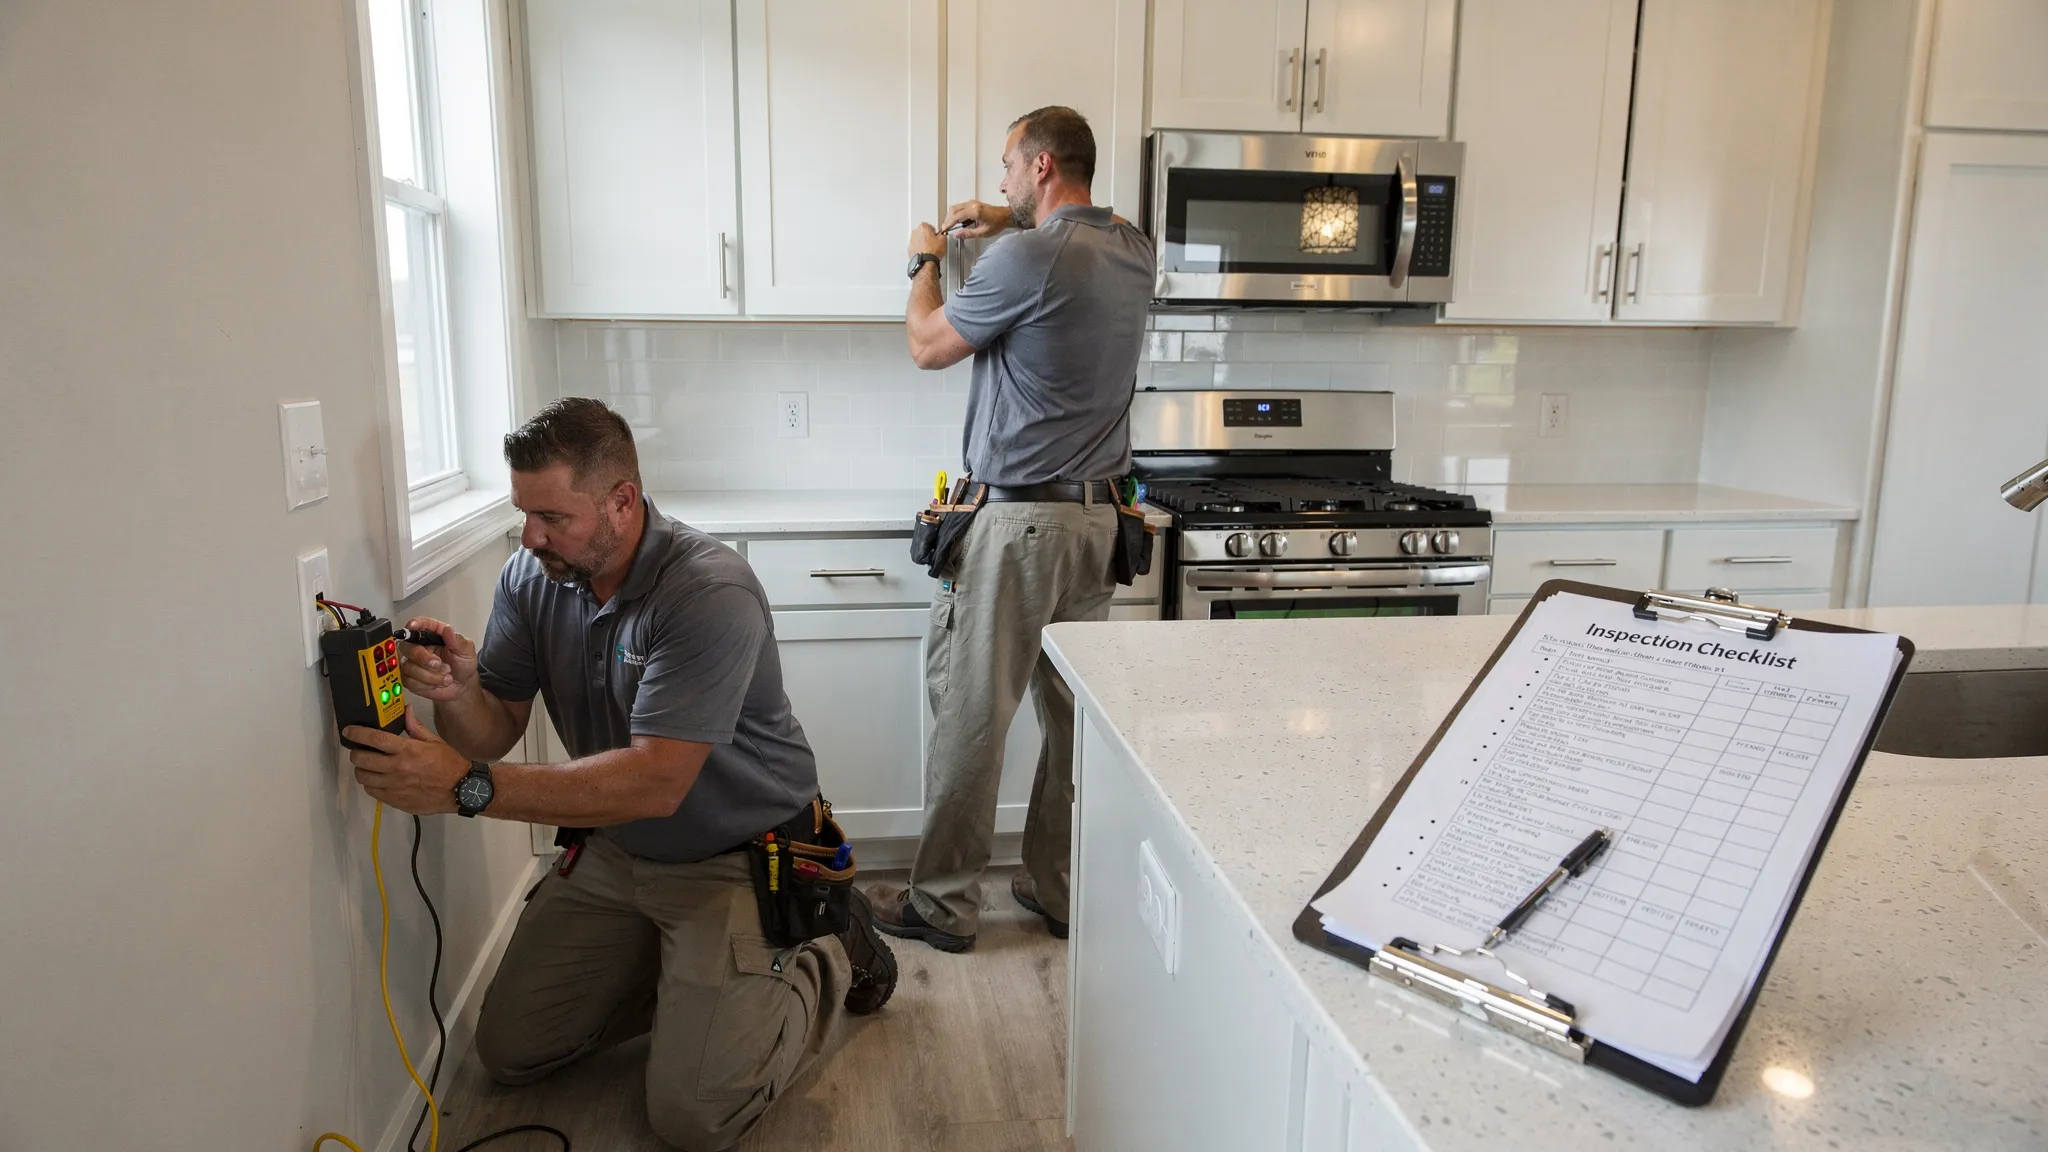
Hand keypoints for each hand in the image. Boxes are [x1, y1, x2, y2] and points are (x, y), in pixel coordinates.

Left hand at [345, 710, 467, 815]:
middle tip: (359, 751)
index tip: (348, 731)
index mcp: (407, 750)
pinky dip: (371, 785)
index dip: (357, 734)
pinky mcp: (395, 800)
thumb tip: (406, 711)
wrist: (461, 790)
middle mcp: (397, 768)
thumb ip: (416, 728)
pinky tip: (378, 780)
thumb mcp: (435, 741)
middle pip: (362, 760)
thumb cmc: (449, 763)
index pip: (374, 739)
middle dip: (356, 753)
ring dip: (362, 770)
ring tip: (368, 767)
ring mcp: (394, 786)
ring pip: (363, 778)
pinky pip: (372, 792)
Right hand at [397, 615, 476, 702]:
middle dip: (422, 657)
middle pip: (407, 646)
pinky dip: (426, 684)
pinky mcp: (410, 678)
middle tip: (438, 664)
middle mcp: (421, 647)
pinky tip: (437, 683)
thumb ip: (458, 641)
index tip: (413, 626)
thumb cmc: (463, 665)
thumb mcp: (467, 651)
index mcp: (434, 636)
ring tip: (447, 677)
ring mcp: (413, 663)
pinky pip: (409, 681)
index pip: (421, 625)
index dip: (415, 624)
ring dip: (430, 675)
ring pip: (409, 666)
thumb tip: (448, 629)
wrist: (462, 686)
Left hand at [908, 222, 945, 260]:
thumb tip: (942, 235)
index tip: (937, 237)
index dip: (934, 232)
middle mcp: (915, 232)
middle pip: (922, 232)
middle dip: (927, 237)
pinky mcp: (909, 249)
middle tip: (934, 243)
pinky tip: (925, 253)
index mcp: (923, 227)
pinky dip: (919, 249)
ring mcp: (911, 241)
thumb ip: (942, 234)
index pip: (930, 226)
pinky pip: (915, 247)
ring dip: (923, 243)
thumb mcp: (943, 240)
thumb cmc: (933, 251)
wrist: (926, 262)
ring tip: (930, 250)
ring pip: (918, 240)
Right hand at [939, 200, 1011, 238]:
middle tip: (946, 228)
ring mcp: (973, 203)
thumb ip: (968, 234)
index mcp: (975, 211)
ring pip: (956, 207)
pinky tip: (957, 221)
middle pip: (954, 209)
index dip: (949, 223)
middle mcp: (973, 204)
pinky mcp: (973, 203)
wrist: (1006, 216)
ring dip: (951, 216)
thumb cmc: (998, 223)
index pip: (957, 216)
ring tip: (950, 226)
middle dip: (948, 219)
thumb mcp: (983, 232)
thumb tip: (957, 235)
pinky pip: (961, 206)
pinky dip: (956, 213)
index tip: (945, 229)